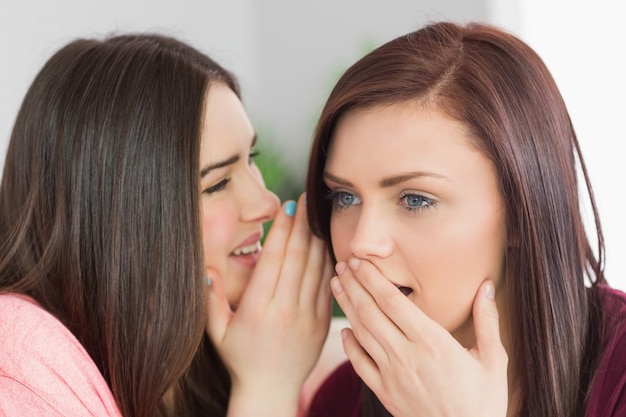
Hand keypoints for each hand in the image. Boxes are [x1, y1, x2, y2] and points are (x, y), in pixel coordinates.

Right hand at [206, 193, 332, 416]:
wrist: (271, 391)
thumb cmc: (240, 358)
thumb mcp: (217, 331)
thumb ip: (211, 299)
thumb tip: (206, 269)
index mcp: (258, 308)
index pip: (274, 259)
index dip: (282, 230)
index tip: (287, 207)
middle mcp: (285, 309)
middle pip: (297, 257)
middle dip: (303, 224)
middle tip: (307, 199)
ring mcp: (307, 316)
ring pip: (316, 268)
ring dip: (318, 238)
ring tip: (319, 214)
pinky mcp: (321, 322)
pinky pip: (327, 285)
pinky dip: (329, 262)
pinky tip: (328, 244)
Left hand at [331, 257, 507, 416]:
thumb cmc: (483, 402)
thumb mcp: (493, 360)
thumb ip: (487, 320)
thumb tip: (486, 285)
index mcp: (432, 341)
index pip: (392, 301)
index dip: (371, 278)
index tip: (359, 261)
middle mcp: (406, 355)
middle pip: (370, 312)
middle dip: (353, 285)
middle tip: (341, 265)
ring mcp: (392, 375)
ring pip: (362, 334)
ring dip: (347, 307)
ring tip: (337, 286)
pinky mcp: (385, 393)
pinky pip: (360, 365)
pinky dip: (349, 346)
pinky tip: (344, 330)